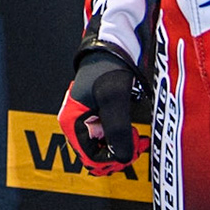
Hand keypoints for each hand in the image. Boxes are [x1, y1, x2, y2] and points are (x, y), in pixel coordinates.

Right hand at [59, 49, 148, 174]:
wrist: (112, 50)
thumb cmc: (108, 69)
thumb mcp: (114, 100)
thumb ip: (117, 130)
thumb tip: (122, 157)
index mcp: (72, 122)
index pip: (90, 159)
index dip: (113, 159)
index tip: (132, 149)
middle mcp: (75, 124)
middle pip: (96, 157)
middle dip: (118, 156)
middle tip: (137, 145)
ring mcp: (85, 121)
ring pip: (103, 150)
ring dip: (121, 150)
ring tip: (138, 140)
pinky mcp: (96, 118)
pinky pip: (107, 139)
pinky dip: (121, 141)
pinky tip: (134, 135)